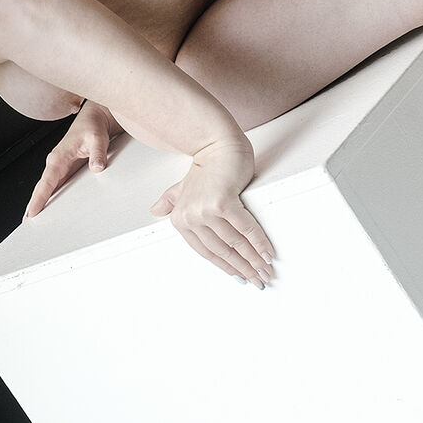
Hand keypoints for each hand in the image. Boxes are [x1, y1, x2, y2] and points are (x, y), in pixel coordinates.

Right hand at [24, 101, 121, 217]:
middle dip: (34, 204)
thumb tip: (97, 167)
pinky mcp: (66, 169)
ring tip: (35, 220)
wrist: (94, 118)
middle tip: (27, 223)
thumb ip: (97, 153)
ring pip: (47, 188)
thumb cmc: (92, 126)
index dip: (38, 198)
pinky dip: (51, 197)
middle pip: (42, 188)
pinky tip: (51, 208)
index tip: (31, 212)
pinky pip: (56, 186)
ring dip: (41, 202)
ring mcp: (60, 167)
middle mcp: (56, 163)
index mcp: (59, 156)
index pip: (46, 181)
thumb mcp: (97, 138)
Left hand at [149, 136, 274, 287]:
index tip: (240, 277)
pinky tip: (267, 253)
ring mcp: (206, 210)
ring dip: (254, 260)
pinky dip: (258, 243)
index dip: (226, 266)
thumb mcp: (181, 186)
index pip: (206, 252)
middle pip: (223, 251)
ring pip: (235, 242)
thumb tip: (155, 211)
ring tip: (266, 271)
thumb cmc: (204, 166)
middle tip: (259, 280)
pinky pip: (245, 228)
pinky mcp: (224, 202)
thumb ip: (170, 201)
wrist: (215, 143)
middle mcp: (191, 217)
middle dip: (244, 268)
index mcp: (181, 219)